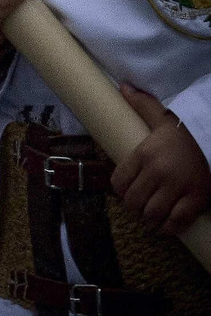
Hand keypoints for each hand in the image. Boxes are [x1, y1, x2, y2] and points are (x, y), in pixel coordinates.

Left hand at [113, 84, 210, 235]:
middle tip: (142, 204)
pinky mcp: (197, 200)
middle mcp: (158, 171)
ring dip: (149, 218)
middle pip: (133, 202)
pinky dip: (168, 228)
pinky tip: (167, 224)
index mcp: (145, 153)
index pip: (118, 183)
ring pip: (151, 214)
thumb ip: (142, 106)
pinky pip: (175, 223)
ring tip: (153, 214)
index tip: (129, 190)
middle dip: (135, 206)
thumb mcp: (163, 117)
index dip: (122, 190)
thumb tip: (123, 87)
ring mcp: (178, 187)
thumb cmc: (187, 133)